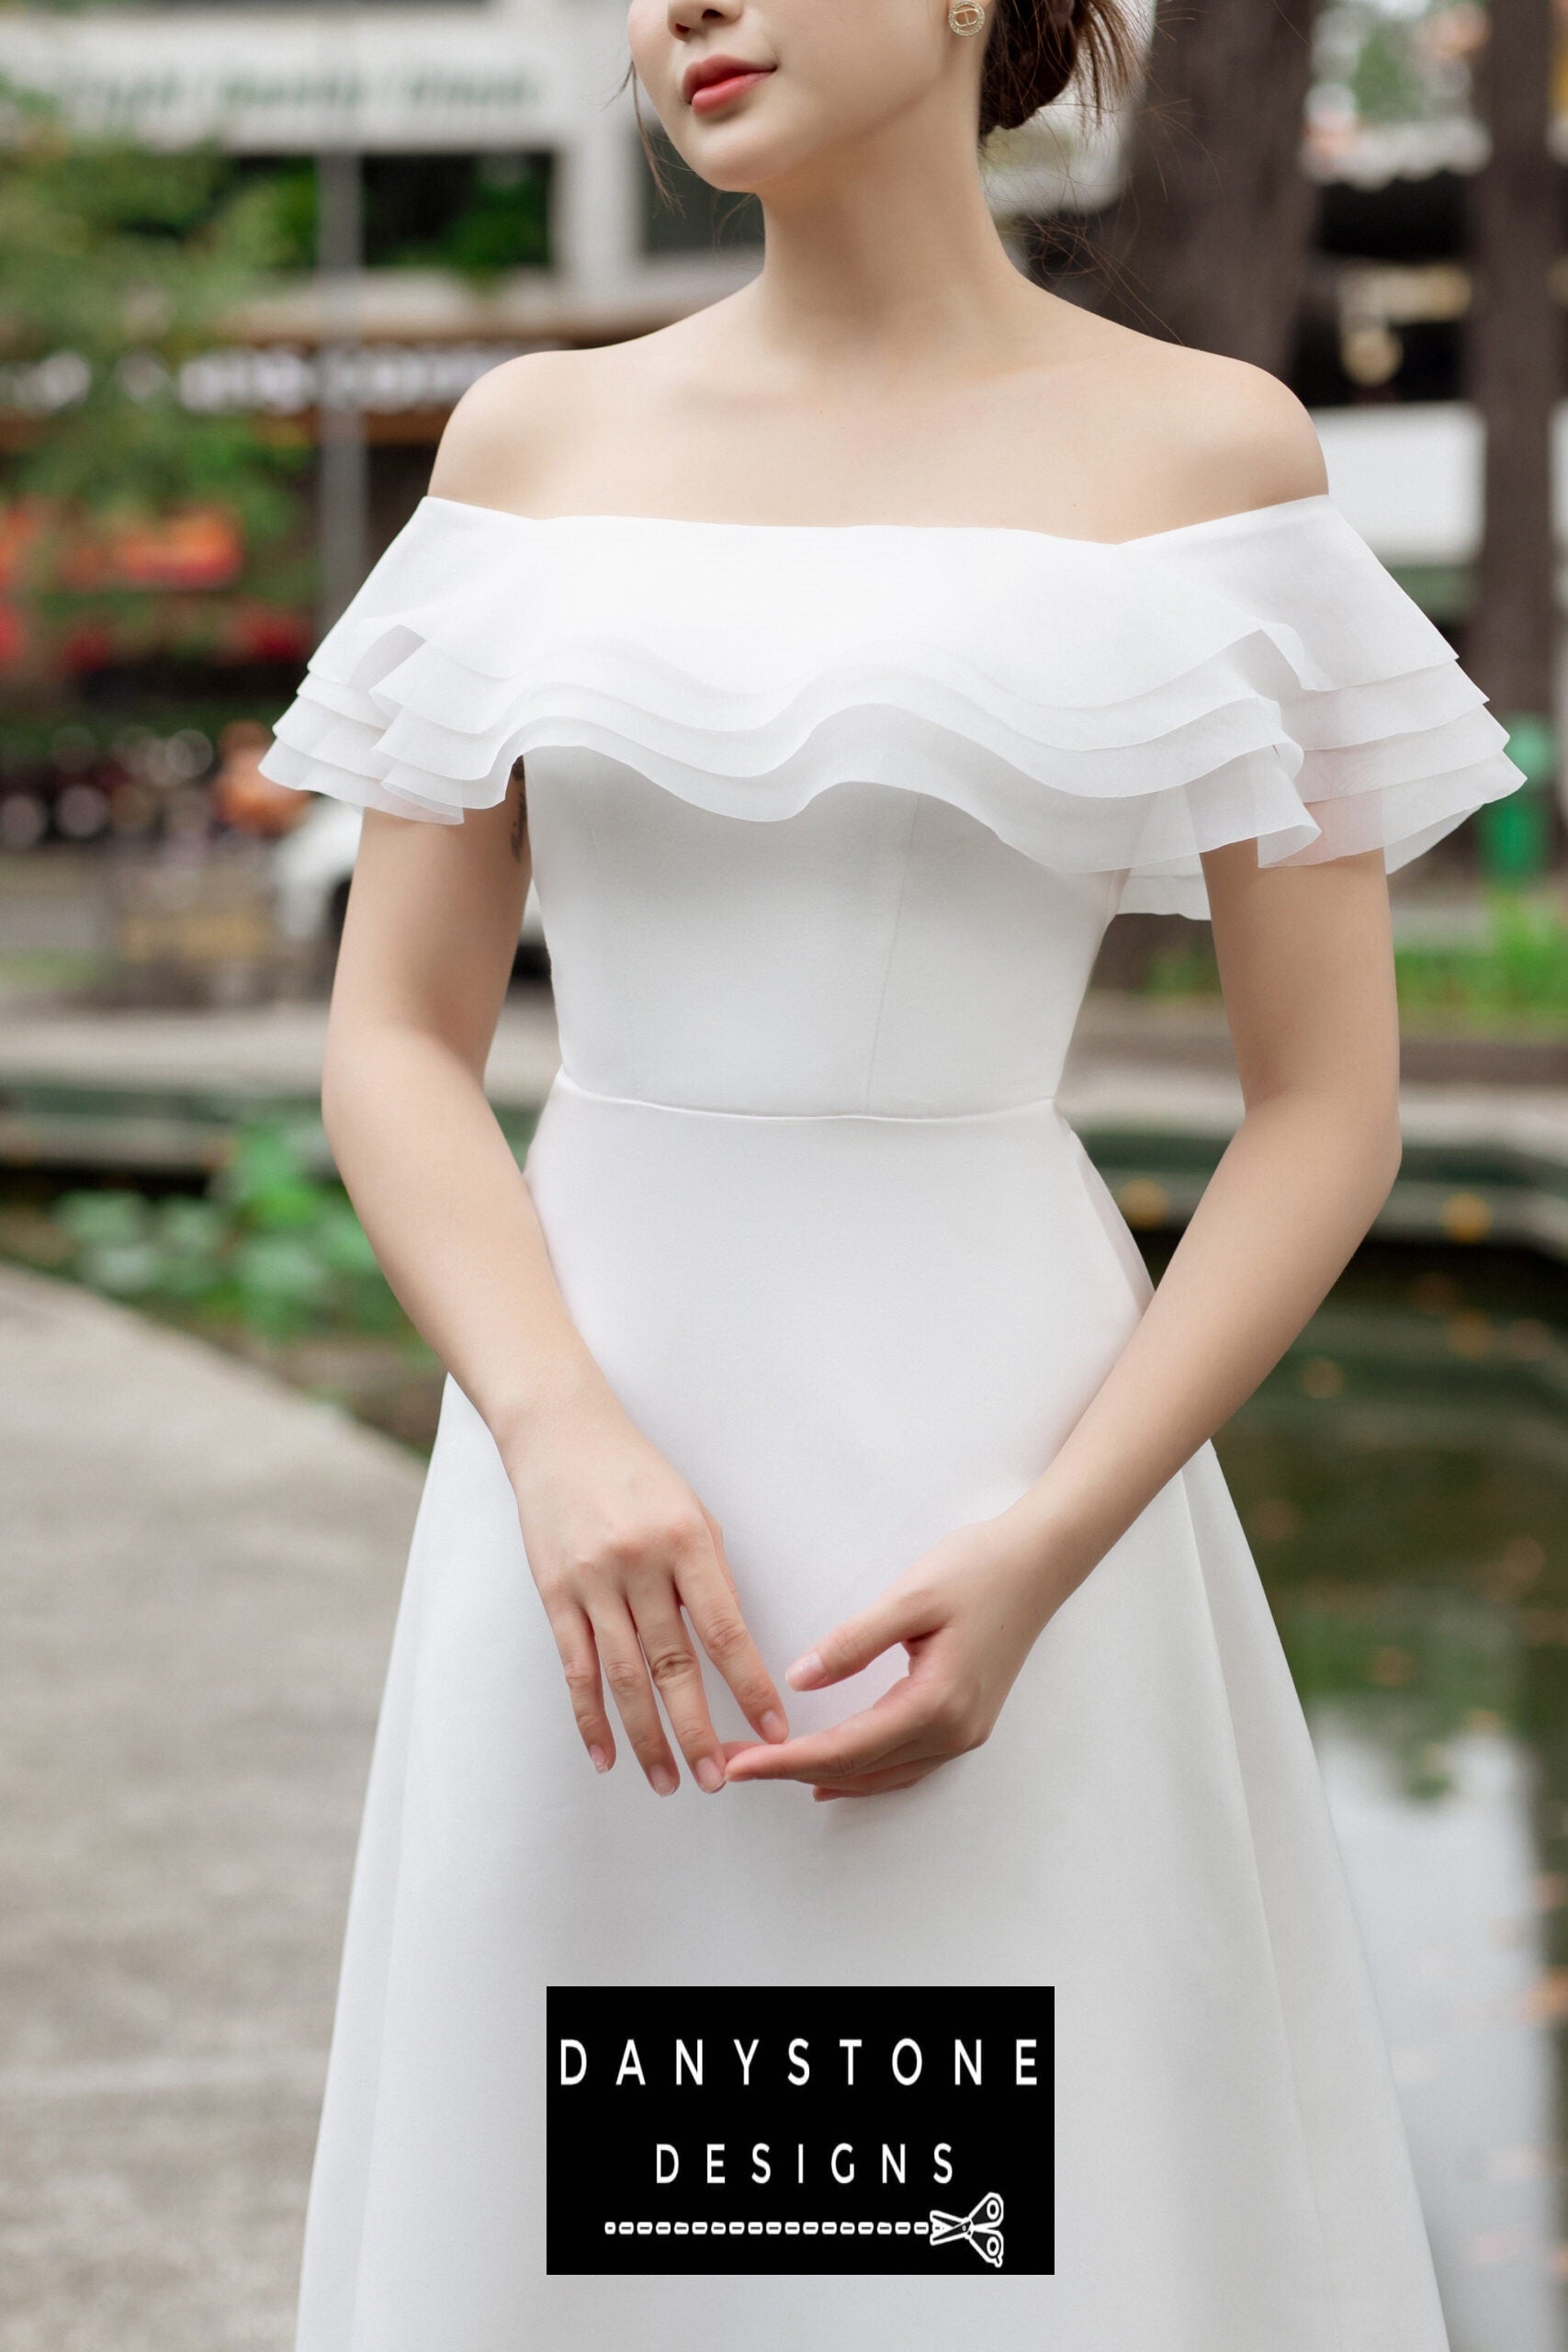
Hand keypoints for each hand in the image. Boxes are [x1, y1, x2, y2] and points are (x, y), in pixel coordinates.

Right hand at [506, 1382, 788, 1795]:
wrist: (562, 1435)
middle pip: (671, 1663)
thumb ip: (710, 1579)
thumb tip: (731, 1651)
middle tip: (718, 1779)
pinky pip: (575, 1668)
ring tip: (668, 1782)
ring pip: (622, 1677)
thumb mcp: (693, 1514)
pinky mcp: (554, 1594)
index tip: (773, 1729)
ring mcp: (591, 1581)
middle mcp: (638, 1563)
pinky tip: (605, 1755)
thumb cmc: (640, 1477)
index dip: (749, 1685)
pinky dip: (590, 1717)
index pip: (724, 1629)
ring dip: (646, 1737)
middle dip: (697, 1729)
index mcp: (685, 1541)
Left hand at [722, 1510, 1068, 1800]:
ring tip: (767, 1764)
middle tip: (733, 1759)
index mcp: (936, 1704)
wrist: (1039, 1562)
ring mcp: (964, 1733)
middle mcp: (953, 1732)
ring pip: (881, 1775)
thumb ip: (853, 1642)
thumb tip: (798, 1680)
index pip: (845, 1749)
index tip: (738, 1763)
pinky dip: (861, 1771)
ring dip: (823, 1774)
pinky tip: (832, 1773)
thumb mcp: (910, 1597)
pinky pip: (903, 1763)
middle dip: (791, 1769)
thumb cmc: (977, 1569)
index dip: (785, 1760)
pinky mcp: (965, 1723)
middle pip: (858, 1770)